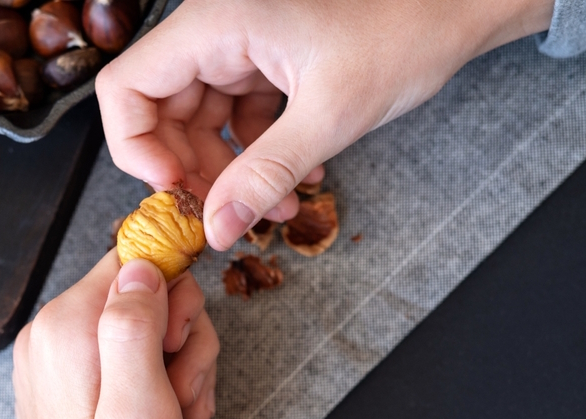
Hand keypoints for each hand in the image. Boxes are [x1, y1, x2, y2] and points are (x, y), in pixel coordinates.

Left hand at [12, 252, 218, 418]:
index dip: (173, 295)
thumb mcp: (142, 408)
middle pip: (141, 292)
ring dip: (180, 364)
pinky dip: (162, 383)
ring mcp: (58, 368)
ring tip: (180, 414)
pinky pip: (129, 358)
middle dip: (180, 336)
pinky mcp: (75, 392)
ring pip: (145, 325)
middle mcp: (48, 341)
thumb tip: (140, 264)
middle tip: (184, 390)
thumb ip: (133, 325)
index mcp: (59, 334)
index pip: (130, 260)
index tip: (180, 346)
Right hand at [97, 0, 554, 249]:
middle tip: (225, 215)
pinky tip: (291, 179)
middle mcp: (217, 30)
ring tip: (271, 207)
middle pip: (161, 112)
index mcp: (217, 22)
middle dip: (192, 171)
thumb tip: (217, 228)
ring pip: (199, 122)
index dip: (134, 145)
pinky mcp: (264, 63)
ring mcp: (240, 47)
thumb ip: (265, 175)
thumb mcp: (330, 114)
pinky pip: (234, 120)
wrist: (459, 5)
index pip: (126, 86)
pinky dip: (254, 155)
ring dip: (228, 173)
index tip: (169, 187)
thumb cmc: (407, 29)